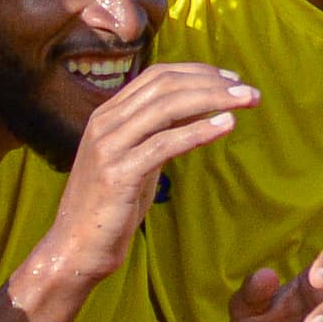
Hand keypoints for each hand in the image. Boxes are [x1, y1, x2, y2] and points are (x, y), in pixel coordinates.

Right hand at [19, 64, 257, 321]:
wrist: (74, 249)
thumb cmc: (109, 210)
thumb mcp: (136, 162)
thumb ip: (158, 135)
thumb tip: (197, 111)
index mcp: (107, 115)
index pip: (157, 76)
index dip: (197, 72)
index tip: (231, 79)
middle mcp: (105, 123)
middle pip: (165, 86)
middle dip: (212, 83)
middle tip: (248, 91)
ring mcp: (109, 146)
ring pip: (167, 106)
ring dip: (213, 99)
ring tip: (246, 101)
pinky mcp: (118, 174)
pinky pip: (165, 143)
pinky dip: (200, 130)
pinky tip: (226, 125)